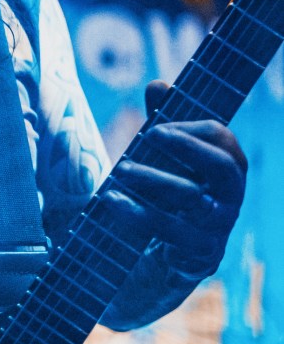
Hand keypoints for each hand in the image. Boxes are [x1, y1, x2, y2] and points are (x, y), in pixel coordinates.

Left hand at [105, 80, 247, 273]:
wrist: (167, 258)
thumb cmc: (168, 199)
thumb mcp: (164, 160)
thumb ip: (163, 125)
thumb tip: (158, 85)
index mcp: (228, 171)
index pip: (223, 139)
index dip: (192, 128)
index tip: (156, 126)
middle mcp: (230, 198)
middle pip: (225, 167)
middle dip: (187, 147)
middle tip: (151, 134)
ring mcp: (218, 228)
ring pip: (192, 197)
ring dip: (153, 178)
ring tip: (120, 169)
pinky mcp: (199, 254)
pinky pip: (171, 231)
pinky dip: (139, 213)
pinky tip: (112, 200)